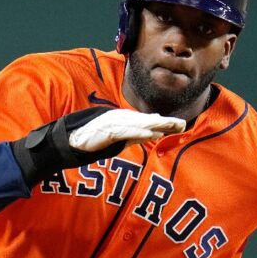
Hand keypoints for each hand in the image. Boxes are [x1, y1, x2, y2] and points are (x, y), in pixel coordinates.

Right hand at [69, 109, 185, 151]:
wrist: (74, 139)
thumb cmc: (97, 137)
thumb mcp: (121, 136)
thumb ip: (136, 134)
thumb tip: (155, 131)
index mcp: (126, 119)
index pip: (149, 121)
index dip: (165, 122)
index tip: (182, 125)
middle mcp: (122, 118)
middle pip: (147, 120)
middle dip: (165, 122)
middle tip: (182, 124)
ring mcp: (114, 124)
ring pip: (138, 124)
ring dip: (154, 126)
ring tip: (169, 127)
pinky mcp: (107, 131)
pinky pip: (125, 132)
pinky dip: (138, 133)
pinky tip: (150, 134)